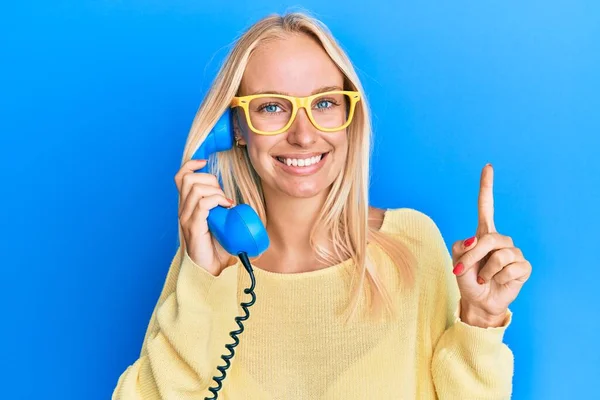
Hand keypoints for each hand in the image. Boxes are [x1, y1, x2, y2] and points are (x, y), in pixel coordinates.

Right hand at [174, 159, 235, 275]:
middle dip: (210, 180)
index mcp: (188, 205)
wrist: (211, 269)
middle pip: (188, 179)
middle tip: (222, 195)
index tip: (206, 163)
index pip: (181, 176)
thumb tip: (239, 198)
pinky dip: (217, 201)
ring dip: (215, 192)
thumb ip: (223, 208)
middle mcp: (183, 209)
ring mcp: (186, 218)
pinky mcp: (193, 227)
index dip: (191, 165)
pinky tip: (226, 208)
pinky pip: (202, 204)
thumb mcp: (221, 220)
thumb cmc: (217, 246)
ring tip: (225, 204)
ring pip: (196, 189)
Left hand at [451, 164, 531, 327]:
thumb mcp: (457, 260)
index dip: (486, 187)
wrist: (477, 300)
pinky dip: (498, 279)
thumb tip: (477, 240)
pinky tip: (498, 282)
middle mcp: (500, 240)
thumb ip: (463, 247)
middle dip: (472, 257)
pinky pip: (511, 268)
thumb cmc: (467, 278)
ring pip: (499, 255)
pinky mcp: (523, 267)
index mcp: (483, 234)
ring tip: (484, 278)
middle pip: (489, 239)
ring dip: (485, 271)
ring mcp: (514, 253)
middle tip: (462, 270)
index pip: (486, 207)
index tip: (488, 167)